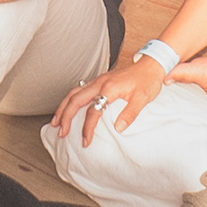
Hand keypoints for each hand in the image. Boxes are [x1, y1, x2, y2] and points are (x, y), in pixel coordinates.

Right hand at [52, 54, 169, 147]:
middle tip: (60, 131)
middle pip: (75, 99)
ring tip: (57, 121)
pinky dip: (70, 100)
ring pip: (73, 93)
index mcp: (109, 88)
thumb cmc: (147, 80)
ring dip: (63, 107)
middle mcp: (100, 83)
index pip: (93, 110)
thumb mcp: (142, 98)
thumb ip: (130, 113)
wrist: (150, 65)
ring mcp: (98, 81)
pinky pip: (78, 89)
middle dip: (65, 116)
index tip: (85, 140)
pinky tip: (68, 107)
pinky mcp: (99, 81)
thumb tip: (118, 128)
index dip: (87, 127)